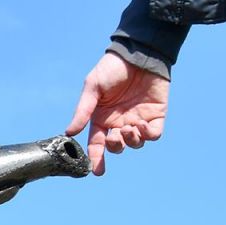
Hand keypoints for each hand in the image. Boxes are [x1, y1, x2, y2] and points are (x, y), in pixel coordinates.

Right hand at [66, 52, 168, 175]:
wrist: (139, 54)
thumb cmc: (112, 69)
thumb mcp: (92, 88)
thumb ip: (83, 111)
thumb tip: (70, 133)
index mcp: (102, 119)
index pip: (97, 144)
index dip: (96, 159)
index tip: (96, 170)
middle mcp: (119, 122)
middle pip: (117, 147)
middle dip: (115, 146)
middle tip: (114, 135)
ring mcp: (138, 120)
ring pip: (136, 143)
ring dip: (131, 141)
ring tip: (130, 127)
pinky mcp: (156, 115)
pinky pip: (154, 134)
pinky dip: (148, 135)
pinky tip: (141, 125)